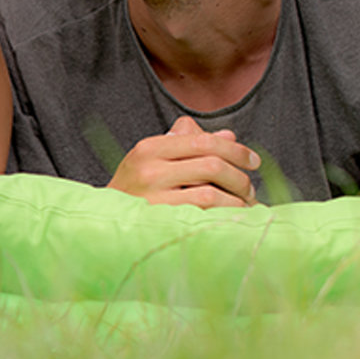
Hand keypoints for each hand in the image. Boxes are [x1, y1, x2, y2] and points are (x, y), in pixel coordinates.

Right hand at [108, 115, 261, 206]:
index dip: (235, 149)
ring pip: (211, 194)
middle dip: (240, 176)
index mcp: (149, 148)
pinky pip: (204, 217)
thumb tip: (229, 136)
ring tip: (244, 204)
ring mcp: (154, 199)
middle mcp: (149, 170)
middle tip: (250, 187)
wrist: (106, 221)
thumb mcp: (154, 157)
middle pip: (211, 165)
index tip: (253, 160)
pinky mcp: (162, 223)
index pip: (202, 140)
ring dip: (237, 200)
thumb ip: (189, 142)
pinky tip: (233, 218)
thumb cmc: (136, 187)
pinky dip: (226, 216)